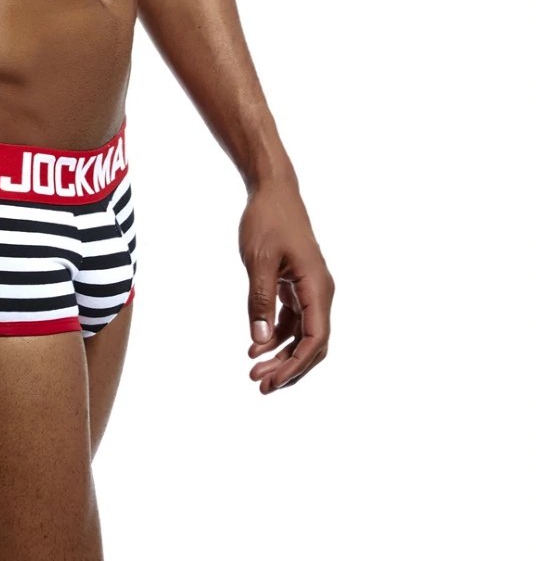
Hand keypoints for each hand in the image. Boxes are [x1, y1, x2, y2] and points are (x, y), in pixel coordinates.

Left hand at [238, 179, 333, 393]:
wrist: (272, 191)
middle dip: (288, 367)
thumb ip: (259, 301)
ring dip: (282, 355)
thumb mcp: (258, 261)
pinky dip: (277, 335)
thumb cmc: (267, 220)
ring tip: (255, 371)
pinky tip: (256, 346)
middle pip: (312, 343)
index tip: (270, 380)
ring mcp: (310, 289)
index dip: (295, 365)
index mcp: (318, 287)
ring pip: (302, 334)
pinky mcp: (298, 285)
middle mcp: (321, 292)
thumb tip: (259, 340)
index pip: (315, 339)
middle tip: (259, 384)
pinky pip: (293, 320)